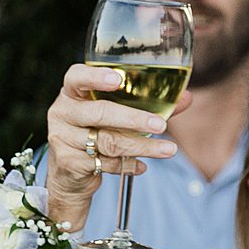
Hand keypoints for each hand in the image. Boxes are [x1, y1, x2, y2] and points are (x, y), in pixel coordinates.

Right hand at [43, 63, 178, 221]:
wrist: (68, 171)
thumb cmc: (98, 131)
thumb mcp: (117, 115)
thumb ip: (150, 105)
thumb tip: (186, 98)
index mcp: (72, 93)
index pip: (76, 77)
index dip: (95, 77)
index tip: (118, 79)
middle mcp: (63, 112)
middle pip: (99, 113)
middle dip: (134, 119)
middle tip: (161, 126)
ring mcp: (62, 137)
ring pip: (107, 142)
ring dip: (142, 147)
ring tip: (169, 150)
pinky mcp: (68, 162)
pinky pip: (104, 163)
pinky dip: (128, 165)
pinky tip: (142, 167)